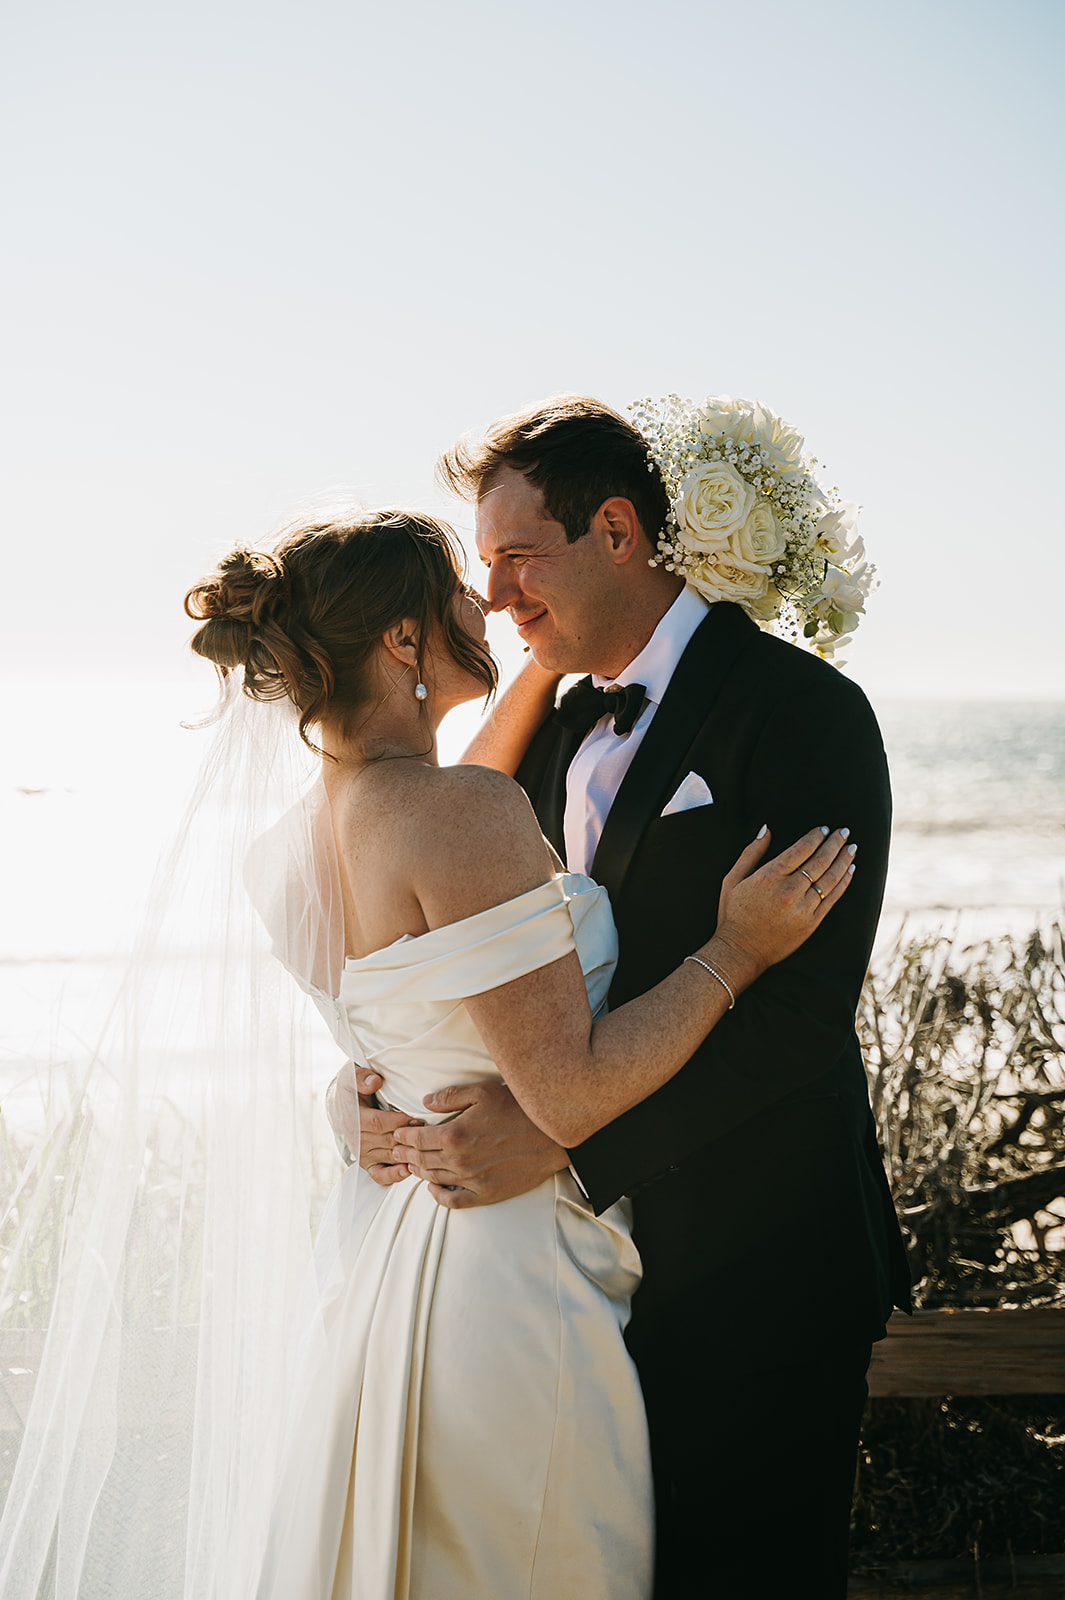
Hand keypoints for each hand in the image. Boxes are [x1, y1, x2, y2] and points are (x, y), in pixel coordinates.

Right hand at [327, 1062, 423, 1185]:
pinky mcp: (367, 1164)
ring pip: (388, 1157)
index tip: (416, 1118)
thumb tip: (375, 1082)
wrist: (340, 1105)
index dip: (399, 1122)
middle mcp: (356, 1140)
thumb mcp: (352, 1076)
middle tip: (428, 1132)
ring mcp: (362, 1154)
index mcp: (353, 1118)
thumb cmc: (351, 1089)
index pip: (378, 1123)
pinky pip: (379, 1175)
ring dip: (407, 1155)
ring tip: (426, 1148)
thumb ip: (362, 1077)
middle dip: (409, 1137)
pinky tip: (408, 1170)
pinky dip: (393, 1176)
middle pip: (387, 1141)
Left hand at [391, 1080, 568, 1208]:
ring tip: (411, 1164)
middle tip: (396, 1150)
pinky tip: (433, 1187)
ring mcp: (472, 1180)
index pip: (416, 1139)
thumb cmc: (519, 1108)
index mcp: (454, 1134)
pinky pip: (454, 1201)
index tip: (397, 1133)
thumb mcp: (483, 1091)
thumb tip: (425, 1102)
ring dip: (418, 1171)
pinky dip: (439, 1196)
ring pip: (433, 1179)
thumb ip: (450, 1096)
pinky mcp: (486, 1194)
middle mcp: (459, 1161)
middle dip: (405, 1154)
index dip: (403, 1136)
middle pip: (421, 1160)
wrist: (552, 1136)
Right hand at [712, 825, 855, 981]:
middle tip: (844, 831)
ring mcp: (802, 908)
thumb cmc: (733, 914)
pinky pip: (832, 899)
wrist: (740, 951)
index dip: (815, 837)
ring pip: (829, 879)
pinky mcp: (811, 923)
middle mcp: (788, 891)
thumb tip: (767, 829)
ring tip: (852, 847)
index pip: (800, 850)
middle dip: (834, 843)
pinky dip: (843, 883)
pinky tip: (850, 870)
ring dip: (843, 860)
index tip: (823, 829)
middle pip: (819, 861)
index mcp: (769, 877)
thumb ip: (751, 853)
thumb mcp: (733, 879)